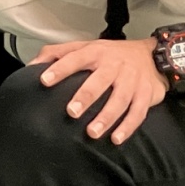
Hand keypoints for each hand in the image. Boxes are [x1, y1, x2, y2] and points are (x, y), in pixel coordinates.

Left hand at [33, 38, 168, 145]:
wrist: (152, 56)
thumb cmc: (110, 55)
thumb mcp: (85, 46)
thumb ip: (57, 53)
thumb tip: (32, 65)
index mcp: (96, 53)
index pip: (75, 58)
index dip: (60, 69)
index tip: (44, 80)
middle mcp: (114, 65)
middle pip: (100, 80)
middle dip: (86, 96)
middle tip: (71, 112)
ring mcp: (132, 80)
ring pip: (120, 99)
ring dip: (107, 117)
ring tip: (92, 133)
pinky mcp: (146, 94)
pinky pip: (138, 112)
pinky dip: (128, 126)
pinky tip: (116, 139)